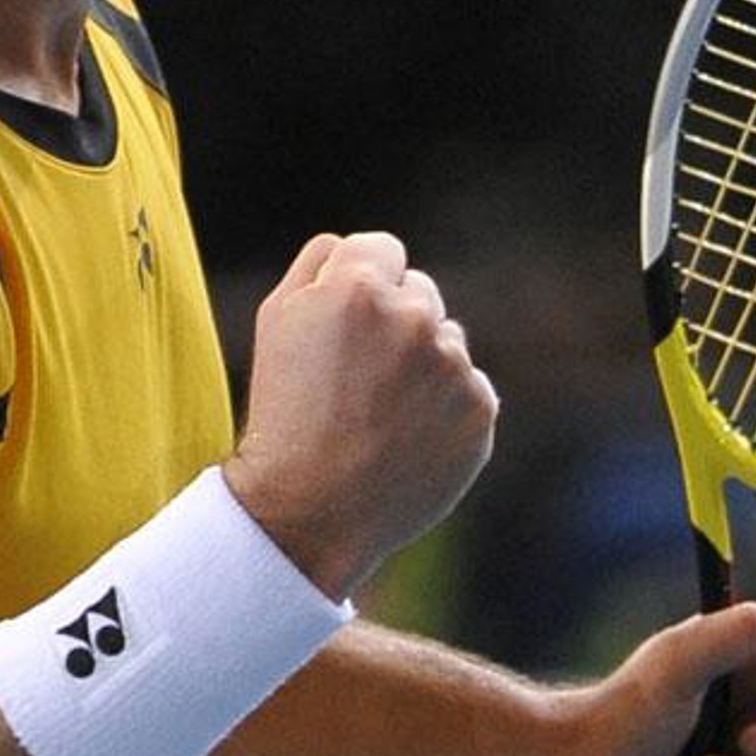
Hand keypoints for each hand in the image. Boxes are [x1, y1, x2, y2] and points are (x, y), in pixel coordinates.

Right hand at [224, 231, 499, 599]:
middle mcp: (413, 316)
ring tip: (379, 413)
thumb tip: (352, 245)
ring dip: (423, 364)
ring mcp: (452, 365)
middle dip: (395, 321)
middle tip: (358, 376)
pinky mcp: (480, 408)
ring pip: (446, 342)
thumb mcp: (275, 321)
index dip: (361, 284)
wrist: (310, 509)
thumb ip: (317, 264)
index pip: (383, 248)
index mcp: (358, 286)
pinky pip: (468, 389)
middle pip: (419, 291)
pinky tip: (406, 437)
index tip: (346, 323)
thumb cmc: (284, 411)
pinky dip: (445, 408)